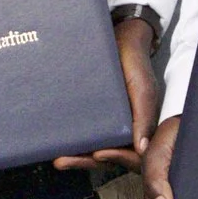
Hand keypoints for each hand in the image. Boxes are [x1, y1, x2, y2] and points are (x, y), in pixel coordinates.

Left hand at [55, 15, 160, 173]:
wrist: (119, 37)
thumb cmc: (135, 63)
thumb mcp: (143, 88)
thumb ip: (144, 116)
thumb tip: (142, 149)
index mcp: (138, 128)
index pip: (129, 156)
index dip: (115, 159)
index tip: (98, 154)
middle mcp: (120, 129)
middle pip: (104, 156)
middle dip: (84, 161)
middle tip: (62, 161)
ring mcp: (103, 122)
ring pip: (89, 147)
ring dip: (74, 155)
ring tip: (56, 158)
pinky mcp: (87, 113)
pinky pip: (78, 130)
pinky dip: (68, 138)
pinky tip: (53, 141)